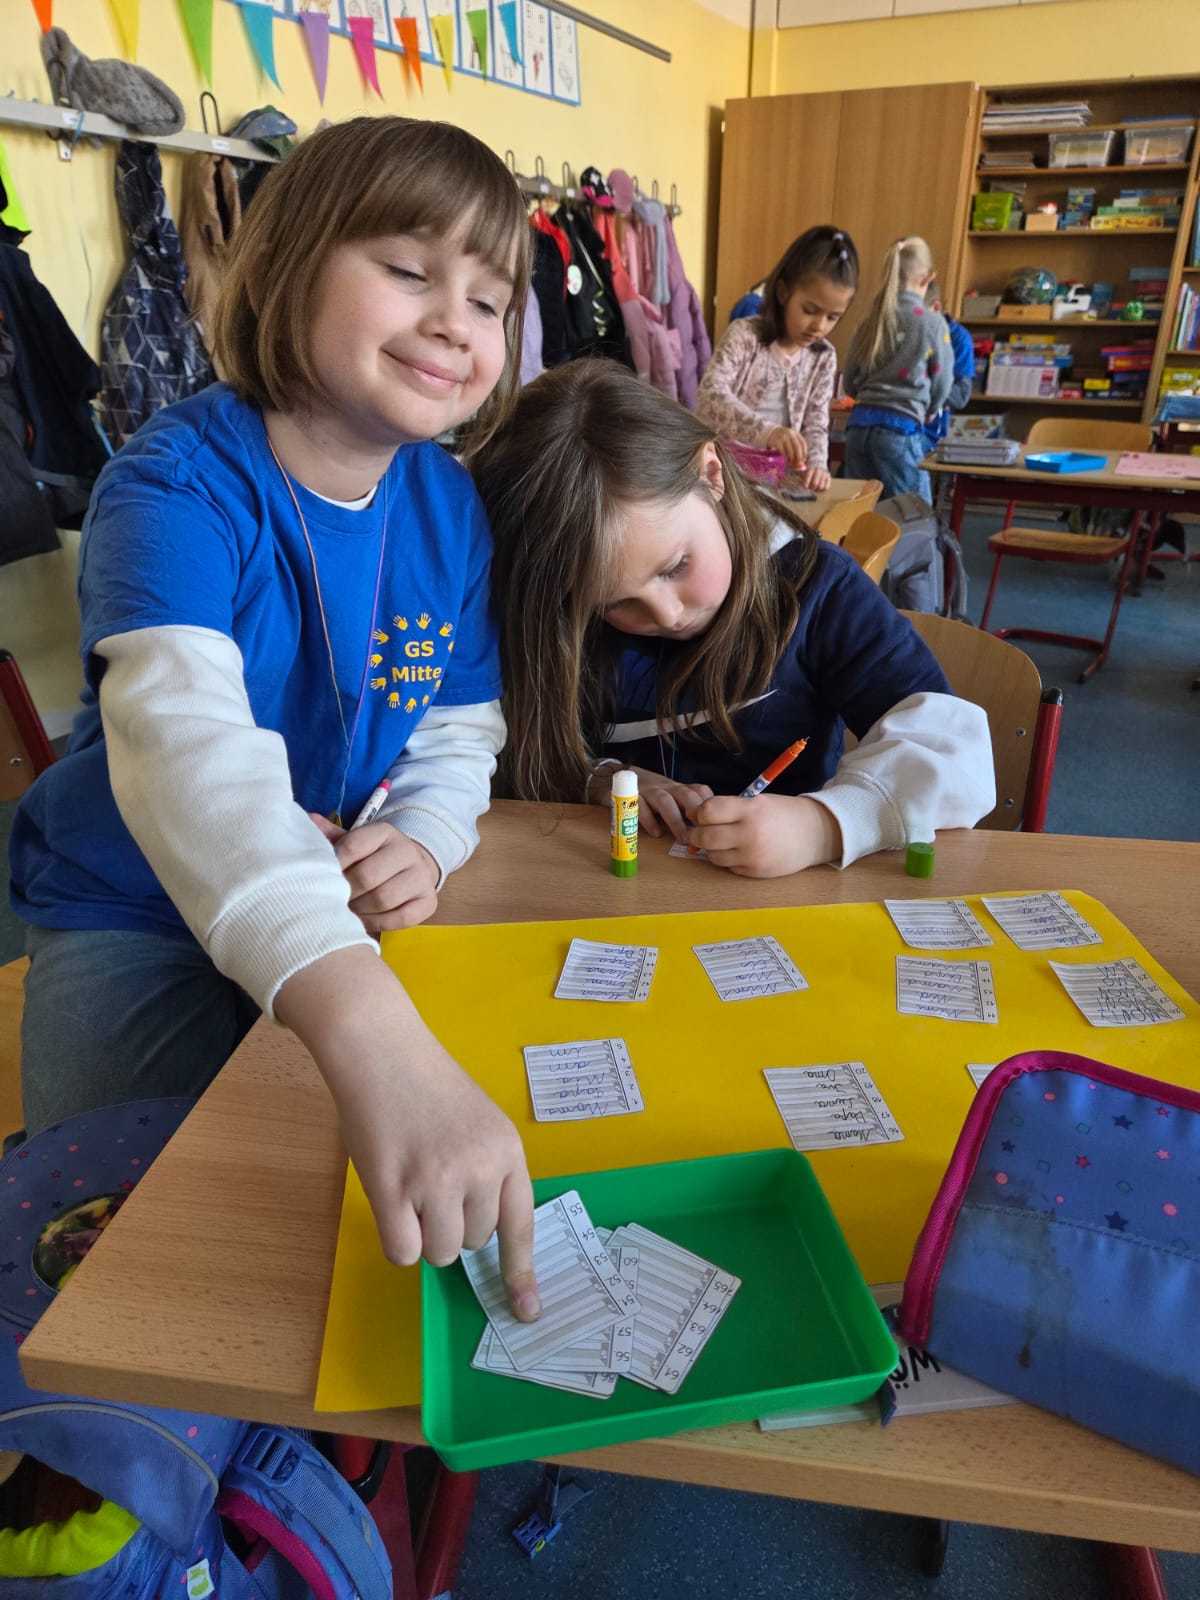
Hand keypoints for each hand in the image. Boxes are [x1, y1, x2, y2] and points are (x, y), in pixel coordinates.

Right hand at [275, 947, 539, 1319]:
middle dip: (451, 1222)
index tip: (527, 1312)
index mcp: (507, 1151)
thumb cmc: (428, 1087)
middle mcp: (480, 1168)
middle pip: (472, 1242)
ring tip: (409, 1182)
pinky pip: (403, 1251)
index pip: (520, 1225)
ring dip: (422, 1232)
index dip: (521, 1273)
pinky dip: (396, 1236)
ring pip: (438, 1252)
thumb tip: (474, 1236)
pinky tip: (391, 1196)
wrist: (382, 1051)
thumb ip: (486, 1174)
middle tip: (430, 1178)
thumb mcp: (479, 1125)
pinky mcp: (394, 1190)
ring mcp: (437, 1181)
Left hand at [309, 813, 438, 932]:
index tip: (324, 875)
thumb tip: (308, 821)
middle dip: (346, 891)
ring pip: (384, 899)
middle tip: (334, 898)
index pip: (353, 845)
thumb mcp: (355, 843)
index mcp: (385, 832)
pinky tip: (365, 919)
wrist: (412, 868)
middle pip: (367, 876)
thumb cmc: (374, 857)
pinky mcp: (429, 901)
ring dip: (360, 909)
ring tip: (348, 909)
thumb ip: (332, 837)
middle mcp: (407, 851)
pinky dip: (378, 922)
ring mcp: (422, 877)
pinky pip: (401, 918)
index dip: (334, 864)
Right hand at [587, 762, 711, 844]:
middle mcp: (666, 787)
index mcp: (679, 788)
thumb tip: (707, 835)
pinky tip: (656, 833)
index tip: (718, 825)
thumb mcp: (671, 800)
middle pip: (686, 794)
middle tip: (704, 833)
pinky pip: (640, 806)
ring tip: (684, 838)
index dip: (710, 807)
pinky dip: (649, 819)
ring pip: (665, 801)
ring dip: (676, 820)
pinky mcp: (630, 796)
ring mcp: (648, 790)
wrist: (617, 778)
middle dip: (697, 812)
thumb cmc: (650, 795)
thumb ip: (686, 813)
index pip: (700, 792)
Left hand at [685, 793, 842, 876]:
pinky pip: (728, 867)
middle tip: (700, 830)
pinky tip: (740, 851)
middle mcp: (750, 833)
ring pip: (713, 855)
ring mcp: (752, 856)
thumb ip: (729, 808)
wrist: (815, 834)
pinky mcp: (755, 872)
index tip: (702, 813)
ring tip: (724, 840)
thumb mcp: (758, 802)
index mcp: (751, 810)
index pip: (708, 811)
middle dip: (697, 833)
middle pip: (704, 837)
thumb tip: (695, 814)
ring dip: (712, 849)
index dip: (700, 812)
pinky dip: (728, 859)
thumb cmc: (783, 813)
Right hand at [766, 427, 807, 470]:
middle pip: (798, 447)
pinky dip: (785, 458)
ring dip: (792, 459)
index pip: (803, 444)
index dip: (804, 453)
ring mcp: (783, 437)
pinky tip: (785, 460)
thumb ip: (795, 449)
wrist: (770, 433)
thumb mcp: (790, 440)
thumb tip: (801, 464)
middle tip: (797, 464)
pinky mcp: (777, 442)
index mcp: (795, 433)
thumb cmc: (782, 440)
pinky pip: (783, 452)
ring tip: (790, 463)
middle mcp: (790, 434)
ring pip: (790, 451)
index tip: (803, 460)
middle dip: (798, 457)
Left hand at [798, 464, 831, 491]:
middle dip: (811, 488)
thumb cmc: (809, 472)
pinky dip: (822, 490)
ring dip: (816, 489)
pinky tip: (819, 489)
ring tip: (815, 488)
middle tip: (810, 488)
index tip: (804, 487)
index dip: (805, 484)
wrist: (819, 465)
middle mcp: (819, 471)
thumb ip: (798, 474)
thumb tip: (793, 475)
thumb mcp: (803, 471)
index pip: (808, 477)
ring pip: (820, 487)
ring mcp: (825, 474)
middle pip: (814, 484)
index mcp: (811, 469)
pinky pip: (826, 488)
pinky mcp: (829, 478)